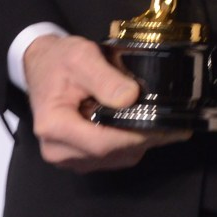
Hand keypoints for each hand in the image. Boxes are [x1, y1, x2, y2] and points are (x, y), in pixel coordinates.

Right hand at [23, 34, 190, 172]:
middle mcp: (58, 149)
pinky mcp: (77, 157)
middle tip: (174, 125)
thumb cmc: (59, 60)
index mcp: (54, 125)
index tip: (163, 126)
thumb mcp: (82, 57)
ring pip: (114, 158)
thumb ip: (105, 78)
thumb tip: (130, 98)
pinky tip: (143, 127)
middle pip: (110, 153)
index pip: (102, 143)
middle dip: (144, 139)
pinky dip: (129, 144)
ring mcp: (67, 157)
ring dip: (139, 143)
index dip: (135, 136)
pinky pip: (110, 157)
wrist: (43, 65)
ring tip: (161, 123)